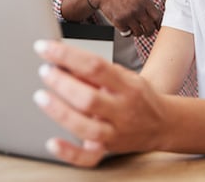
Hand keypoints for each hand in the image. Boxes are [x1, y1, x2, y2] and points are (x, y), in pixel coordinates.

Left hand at [32, 40, 165, 166]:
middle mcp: (122, 110)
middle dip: (62, 83)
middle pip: (89, 98)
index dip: (67, 55)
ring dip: (60, 111)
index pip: (95, 66)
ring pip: (86, 126)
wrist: (164, 123)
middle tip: (45, 71)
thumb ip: (96, 72)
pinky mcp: (108, 149)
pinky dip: (69, 152)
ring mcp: (115, 132)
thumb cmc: (137, 96)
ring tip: (41, 96)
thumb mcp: (124, 76)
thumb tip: (62, 62)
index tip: (45, 47)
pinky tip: (52, 142)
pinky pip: (88, 157)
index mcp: (127, 86)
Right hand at [89, 0, 161, 36]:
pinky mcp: (119, 22)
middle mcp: (137, 8)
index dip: (158, 24)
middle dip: (149, 32)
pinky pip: (127, 33)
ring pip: (139, 33)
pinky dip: (126, 31)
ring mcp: (128, 16)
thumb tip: (155, 19)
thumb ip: (146, 5)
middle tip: (147, 33)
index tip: (157, 27)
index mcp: (143, 0)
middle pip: (149, 27)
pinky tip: (125, 25)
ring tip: (134, 28)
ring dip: (137, 33)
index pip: (157, 17)